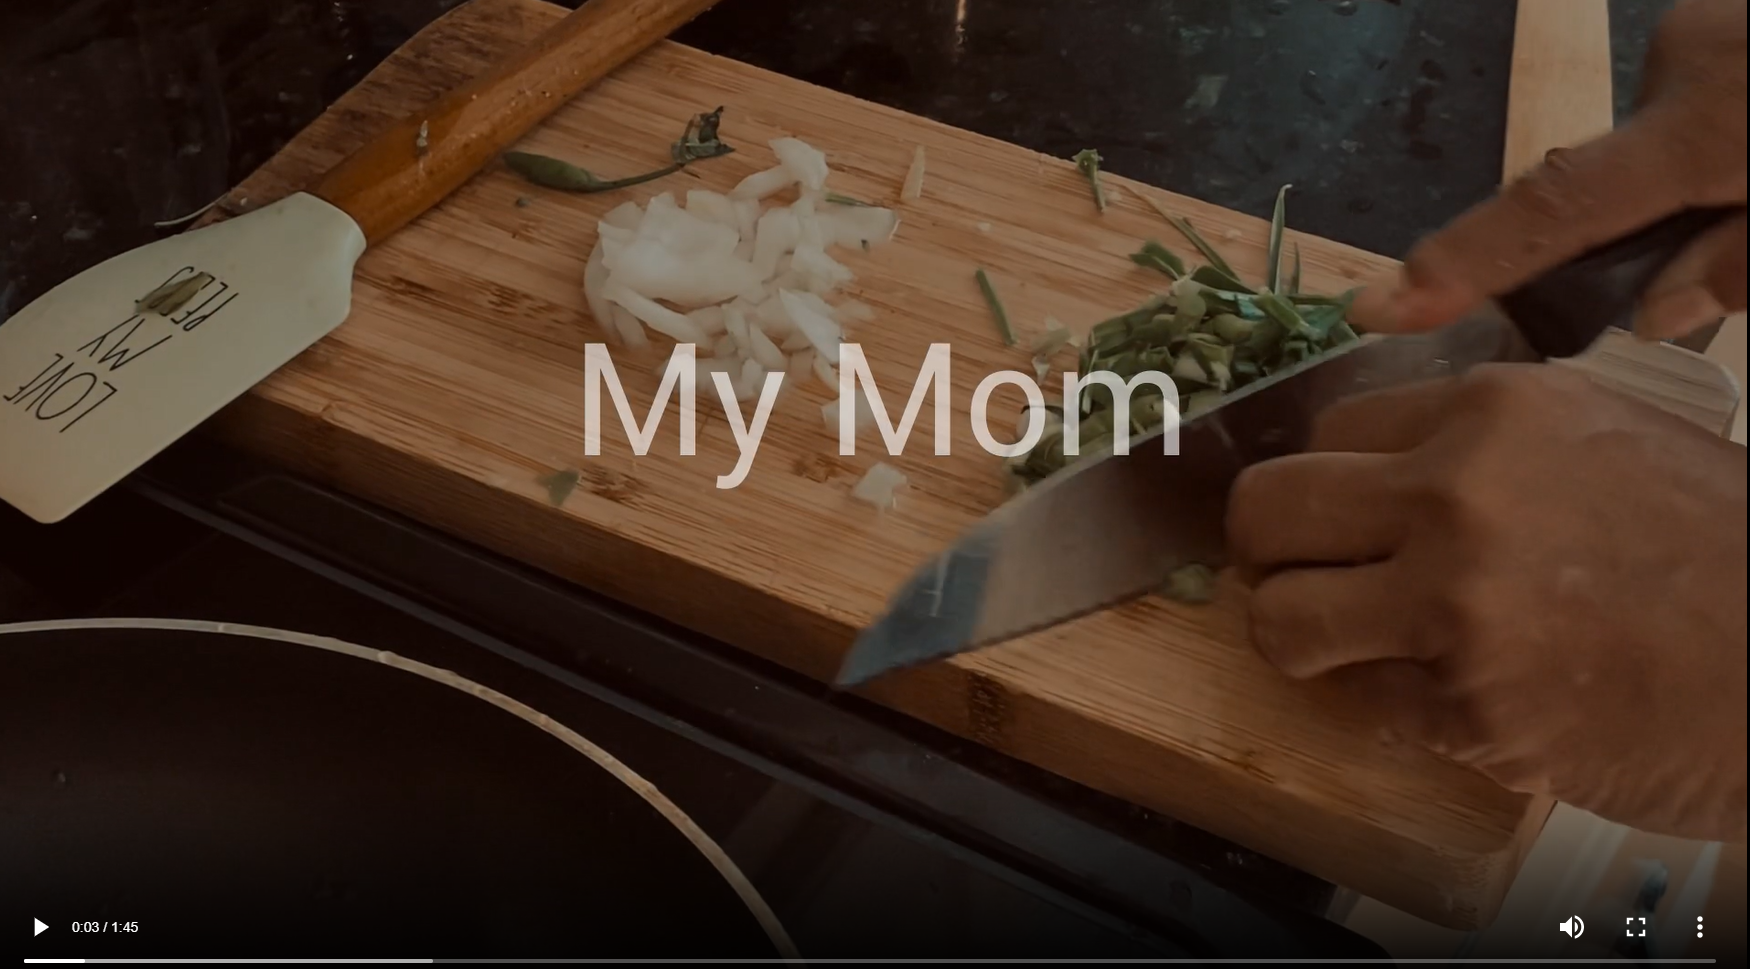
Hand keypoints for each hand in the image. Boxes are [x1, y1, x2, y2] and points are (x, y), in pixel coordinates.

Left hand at [1227, 364, 1746, 840]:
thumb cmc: (1717, 547)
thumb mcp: (1603, 434)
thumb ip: (1479, 438)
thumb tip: (1362, 464)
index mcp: (1494, 411)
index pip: (1325, 430)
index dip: (1327, 479)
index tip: (1344, 513)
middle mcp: (1457, 497)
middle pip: (1265, 511)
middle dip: (1272, 549)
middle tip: (1308, 572)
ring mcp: (1455, 609)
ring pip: (1279, 620)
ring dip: (1303, 633)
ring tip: (1353, 637)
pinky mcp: (1467, 711)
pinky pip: (1356, 702)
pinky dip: (1383, 701)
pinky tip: (1446, 689)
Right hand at [1351, 0, 1747, 340]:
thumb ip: (1741, 267)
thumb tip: (1655, 312)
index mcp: (1701, 133)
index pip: (1551, 211)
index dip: (1465, 259)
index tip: (1383, 304)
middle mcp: (1672, 70)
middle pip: (1616, 174)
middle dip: (1655, 214)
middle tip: (1731, 221)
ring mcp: (1697, 25)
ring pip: (1662, 135)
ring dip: (1703, 167)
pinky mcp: (1716, 12)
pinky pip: (1697, 87)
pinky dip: (1724, 123)